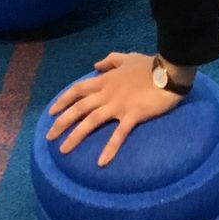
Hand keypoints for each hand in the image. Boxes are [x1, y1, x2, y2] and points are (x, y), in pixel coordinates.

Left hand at [48, 52, 189, 165]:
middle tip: (49, 137)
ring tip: (63, 150)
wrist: (169, 71)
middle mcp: (107, 93)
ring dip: (76, 136)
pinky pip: (119, 133)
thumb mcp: (127, 58)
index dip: (63, 100)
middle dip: (61, 122)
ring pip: (91, 121)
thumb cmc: (150, 65)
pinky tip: (101, 162)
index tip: (51, 112)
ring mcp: (118, 105)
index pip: (78, 90)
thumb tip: (96, 65)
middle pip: (79, 108)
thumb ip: (111, 60)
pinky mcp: (132, 115)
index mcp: (105, 81)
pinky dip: (110, 148)